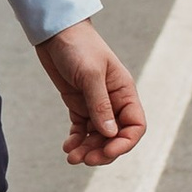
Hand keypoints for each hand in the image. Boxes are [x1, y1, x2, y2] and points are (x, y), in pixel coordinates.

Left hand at [36, 21, 144, 168]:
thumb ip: (100, 105)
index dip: (124, 143)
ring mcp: (96, 104)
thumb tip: (110, 134)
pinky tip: (67, 147)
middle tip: (84, 159)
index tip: (106, 151)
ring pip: (97, 136)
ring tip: (71, 157)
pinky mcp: (79, 104)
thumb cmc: (78, 46)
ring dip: (87, 149)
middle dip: (102, 151)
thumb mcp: (90, 74)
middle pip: (115, 136)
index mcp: (124, 92)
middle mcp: (113, 101)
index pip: (135, 126)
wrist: (56, 32)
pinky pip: (82, 129)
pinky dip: (76, 140)